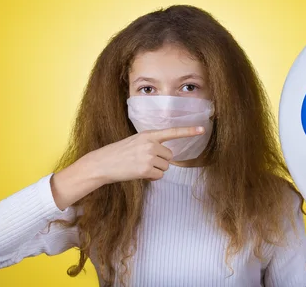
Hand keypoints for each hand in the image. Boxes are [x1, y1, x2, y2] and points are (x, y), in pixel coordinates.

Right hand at [88, 126, 205, 184]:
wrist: (103, 163)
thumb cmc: (119, 153)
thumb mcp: (136, 141)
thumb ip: (151, 144)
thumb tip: (167, 156)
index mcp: (148, 134)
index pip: (172, 132)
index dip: (188, 131)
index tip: (202, 129)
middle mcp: (150, 144)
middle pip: (169, 156)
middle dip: (160, 161)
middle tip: (143, 161)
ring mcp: (149, 156)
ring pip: (165, 167)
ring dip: (155, 170)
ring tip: (139, 166)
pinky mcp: (146, 169)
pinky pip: (159, 176)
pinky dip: (151, 177)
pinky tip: (139, 173)